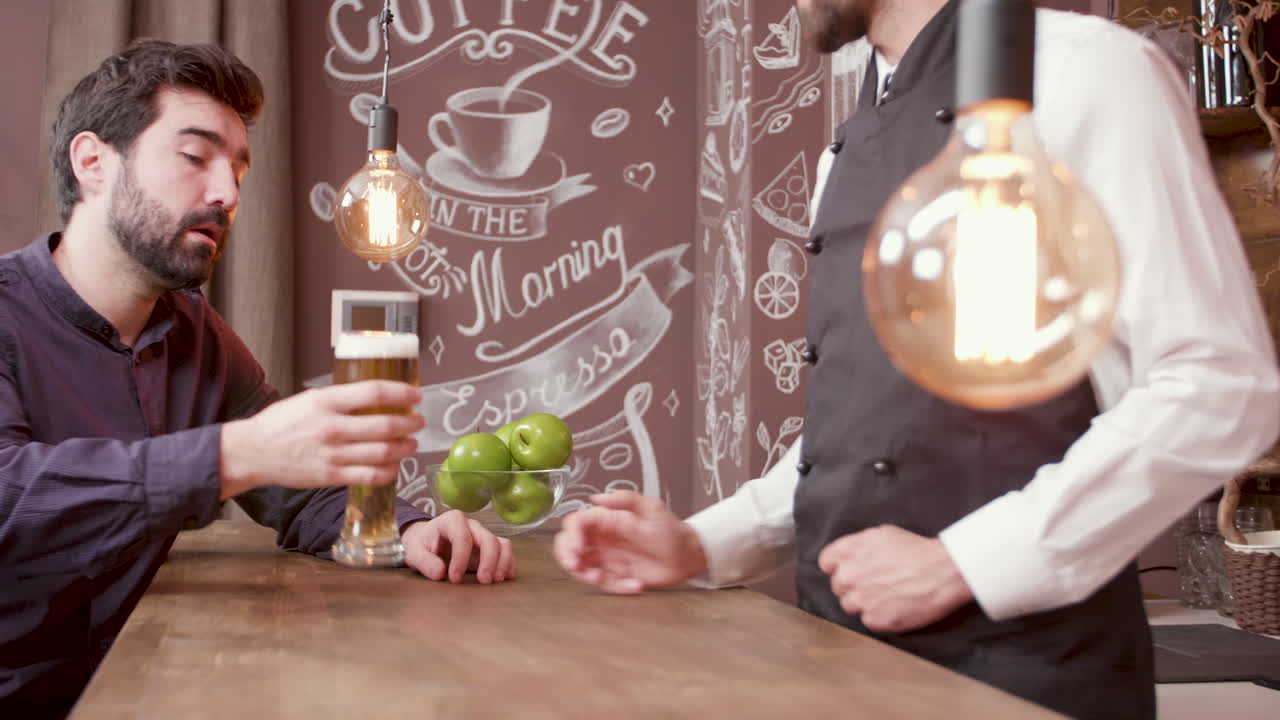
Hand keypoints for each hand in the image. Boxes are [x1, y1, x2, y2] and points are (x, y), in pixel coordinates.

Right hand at [219, 380, 423, 498]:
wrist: (252, 452)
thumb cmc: (281, 423)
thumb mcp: (310, 399)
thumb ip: (341, 399)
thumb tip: (376, 397)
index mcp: (326, 401)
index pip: (374, 392)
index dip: (401, 393)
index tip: (415, 395)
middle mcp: (331, 427)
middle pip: (386, 425)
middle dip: (410, 423)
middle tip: (418, 421)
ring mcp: (332, 454)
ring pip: (383, 452)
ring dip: (405, 447)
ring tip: (412, 442)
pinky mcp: (331, 476)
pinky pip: (370, 476)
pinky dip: (389, 471)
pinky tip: (395, 465)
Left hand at [402, 510, 515, 583]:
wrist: (427, 541)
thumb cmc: (422, 545)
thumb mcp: (414, 552)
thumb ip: (425, 562)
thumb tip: (440, 573)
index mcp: (451, 521)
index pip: (462, 537)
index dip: (461, 558)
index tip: (455, 578)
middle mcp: (471, 525)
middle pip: (488, 538)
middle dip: (489, 560)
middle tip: (483, 581)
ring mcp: (483, 535)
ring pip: (502, 543)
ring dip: (502, 562)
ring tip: (496, 581)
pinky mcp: (490, 547)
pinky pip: (505, 551)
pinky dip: (508, 564)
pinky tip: (504, 578)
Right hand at [553, 490, 706, 593]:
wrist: (687, 555)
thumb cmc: (670, 529)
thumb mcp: (651, 508)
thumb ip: (624, 499)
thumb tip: (595, 497)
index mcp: (606, 519)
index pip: (576, 524)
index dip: (570, 536)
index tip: (576, 550)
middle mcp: (602, 538)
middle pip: (568, 545)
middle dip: (566, 556)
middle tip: (576, 567)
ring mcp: (607, 558)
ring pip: (581, 567)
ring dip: (586, 576)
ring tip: (602, 579)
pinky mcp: (615, 576)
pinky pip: (605, 584)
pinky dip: (617, 587)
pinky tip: (636, 584)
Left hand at [817, 525, 973, 633]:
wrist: (941, 571)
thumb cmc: (917, 550)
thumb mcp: (881, 535)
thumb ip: (858, 546)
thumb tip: (850, 554)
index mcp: (847, 552)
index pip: (826, 563)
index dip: (839, 566)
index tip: (850, 570)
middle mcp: (848, 576)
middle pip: (838, 586)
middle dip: (853, 585)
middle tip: (875, 583)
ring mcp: (860, 600)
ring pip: (849, 606)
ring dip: (863, 603)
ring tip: (886, 596)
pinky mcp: (874, 620)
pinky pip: (867, 621)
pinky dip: (879, 616)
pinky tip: (894, 606)